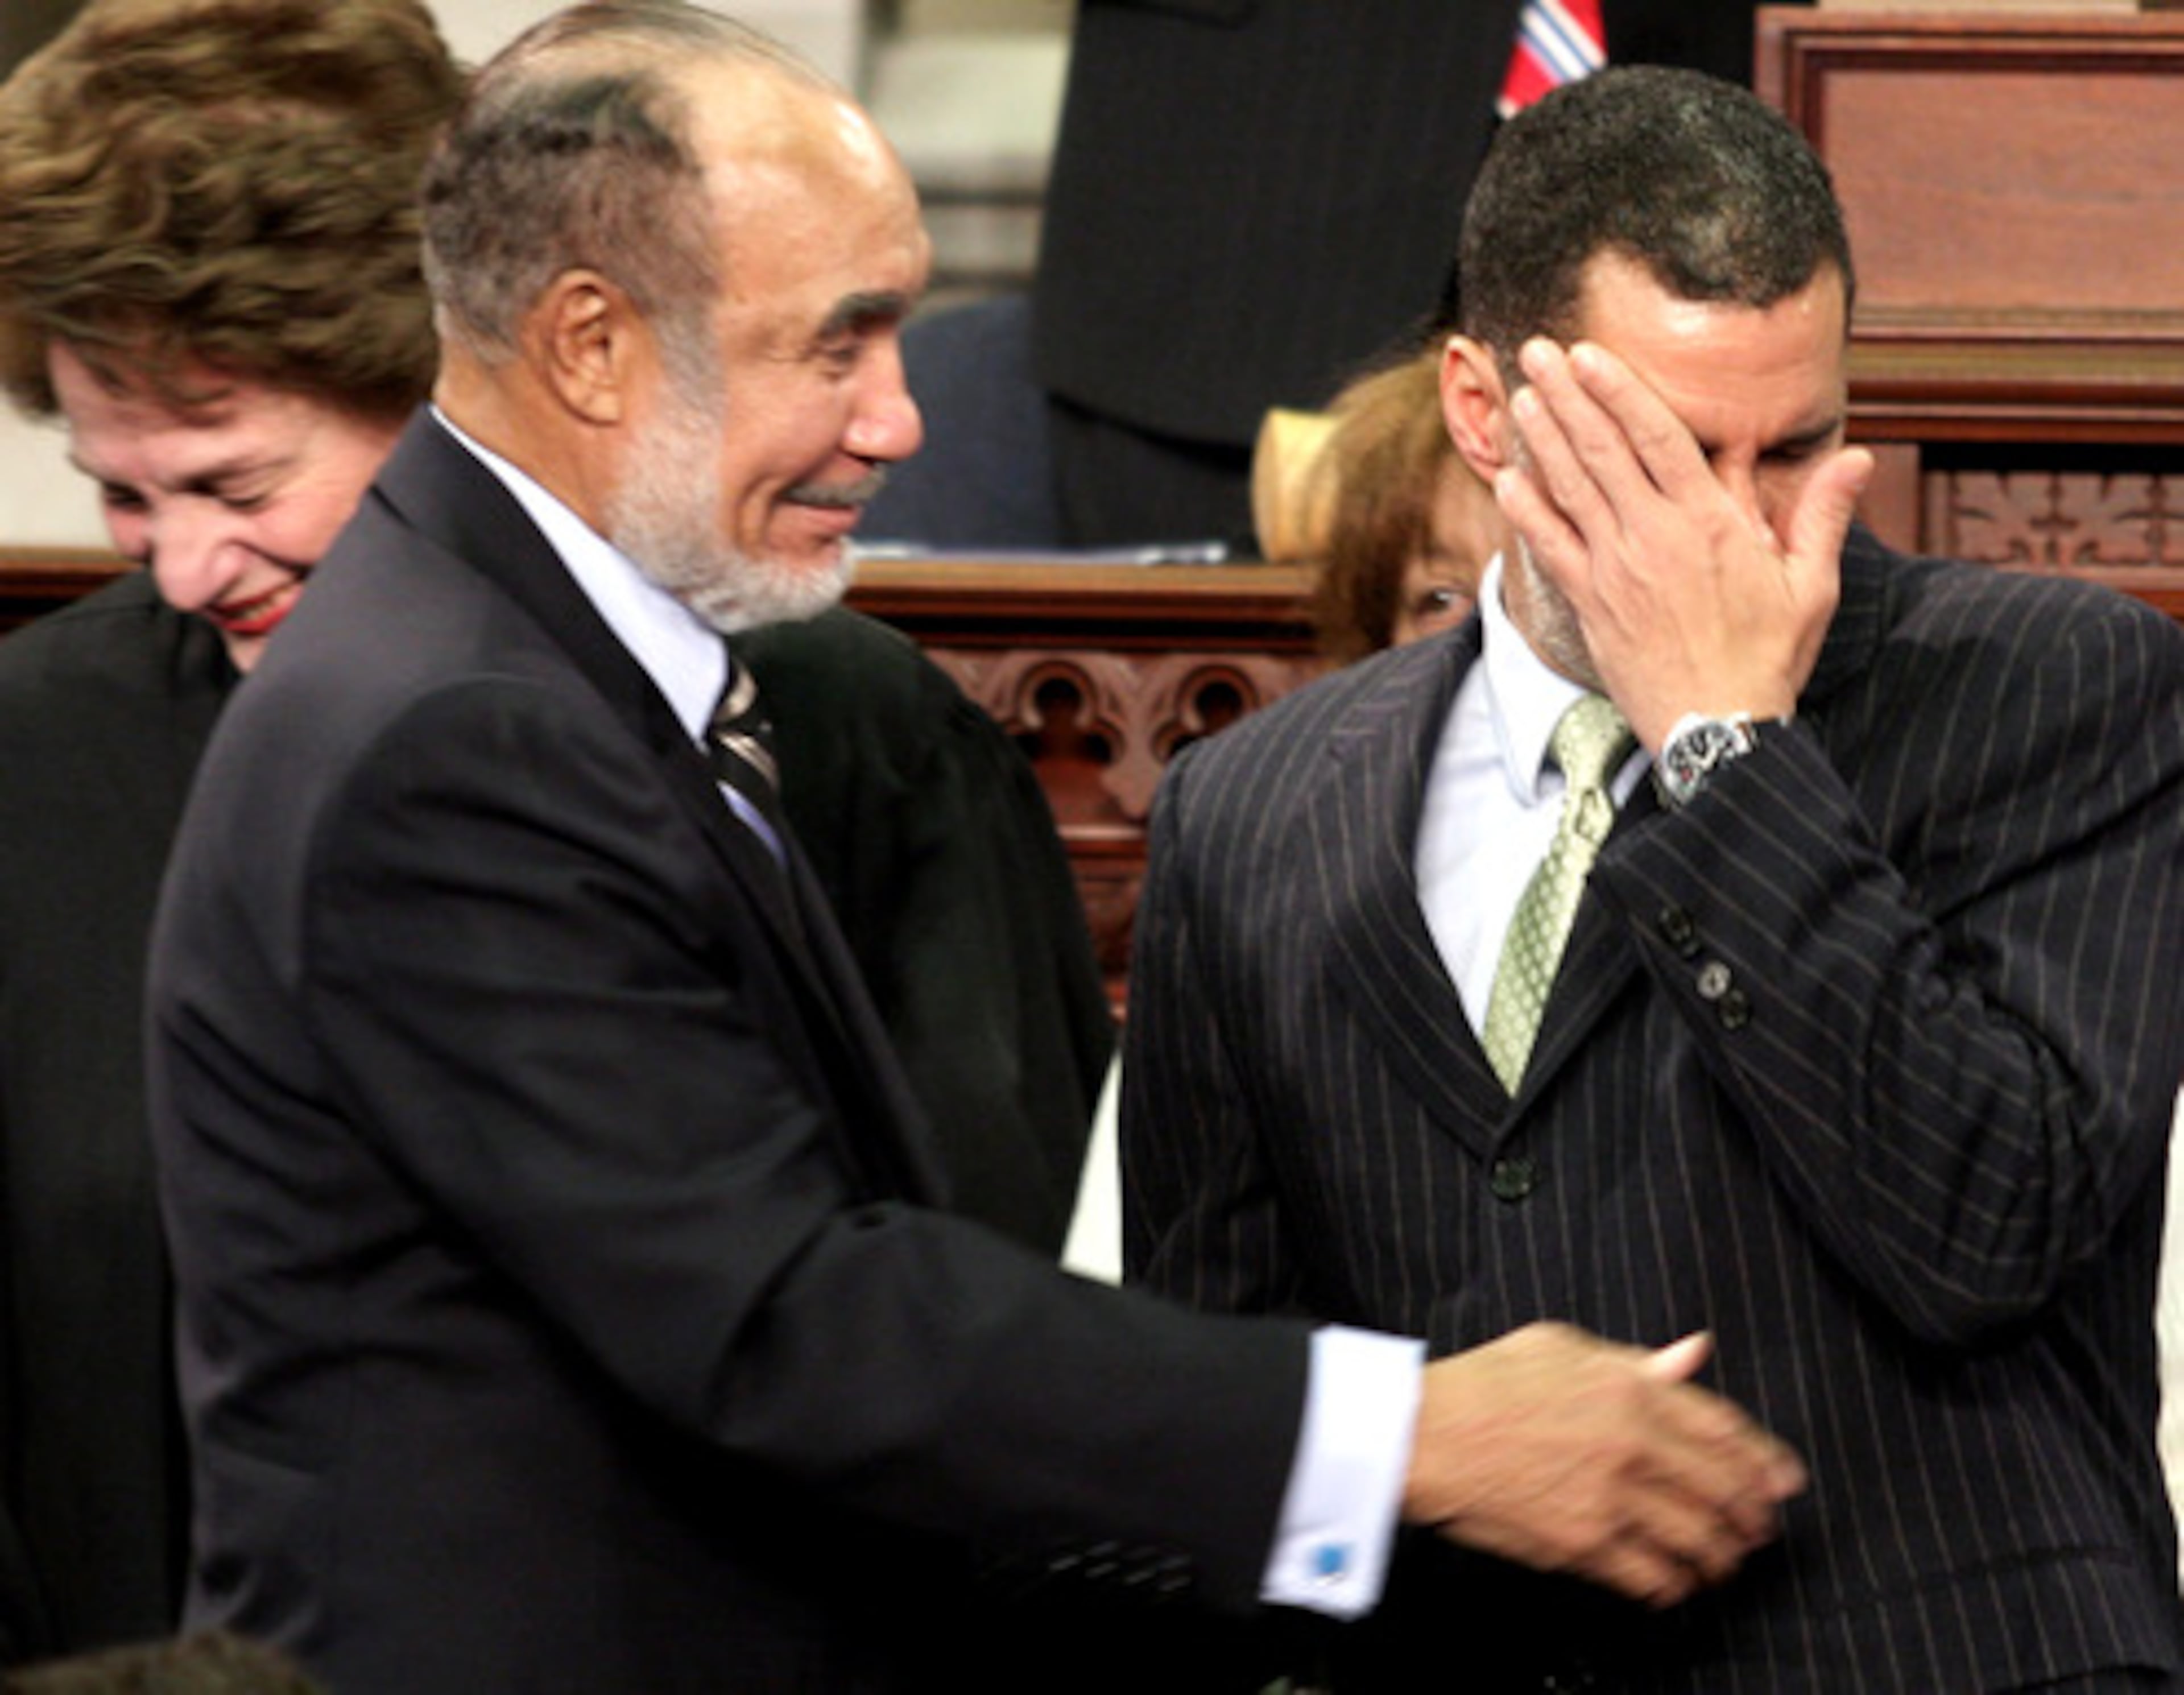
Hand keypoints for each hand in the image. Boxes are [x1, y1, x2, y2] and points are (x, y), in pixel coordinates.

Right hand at [1402, 1323, 1806, 1607]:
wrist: (1428, 1433)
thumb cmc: (1485, 1383)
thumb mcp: (1563, 1346)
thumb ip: (1638, 1358)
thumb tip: (1694, 1352)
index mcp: (1630, 1388)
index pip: (1724, 1429)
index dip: (1764, 1459)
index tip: (1784, 1479)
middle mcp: (1632, 1442)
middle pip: (1723, 1489)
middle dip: (1752, 1514)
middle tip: (1760, 1527)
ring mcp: (1611, 1496)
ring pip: (1697, 1539)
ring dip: (1721, 1555)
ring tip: (1724, 1560)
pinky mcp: (1584, 1542)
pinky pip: (1652, 1576)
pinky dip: (1674, 1585)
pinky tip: (1677, 1583)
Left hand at [1494, 335, 1871, 750]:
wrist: (1717, 730)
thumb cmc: (1768, 658)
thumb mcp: (1812, 585)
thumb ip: (1823, 516)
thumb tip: (1860, 458)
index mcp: (1709, 524)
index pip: (1657, 438)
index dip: (1619, 391)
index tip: (1589, 354)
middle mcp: (1654, 538)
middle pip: (1602, 452)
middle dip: (1568, 396)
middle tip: (1536, 350)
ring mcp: (1615, 571)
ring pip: (1570, 491)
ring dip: (1542, 439)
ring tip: (1519, 394)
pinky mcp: (1590, 605)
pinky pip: (1551, 549)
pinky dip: (1526, 512)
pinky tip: (1507, 478)